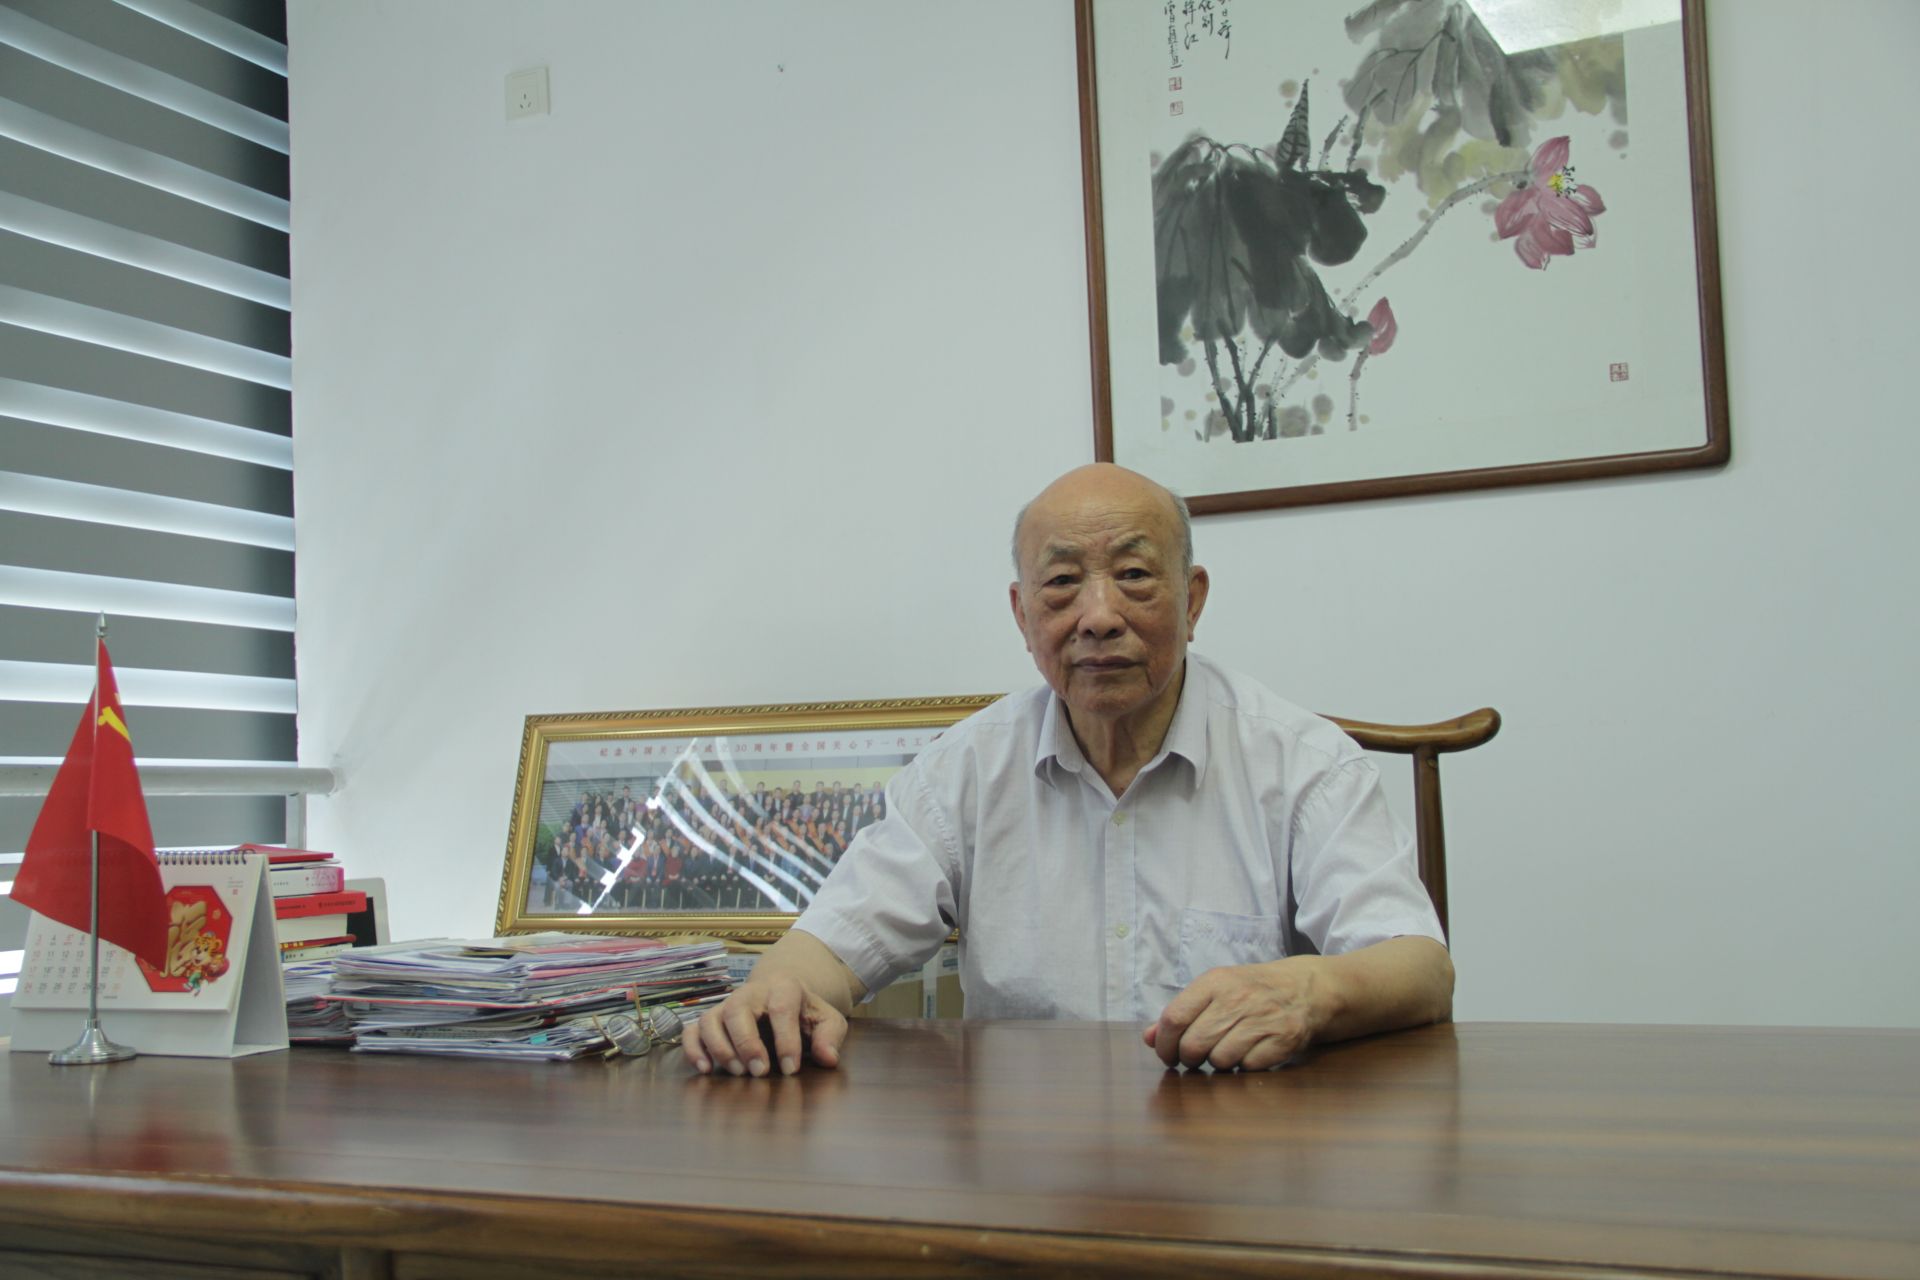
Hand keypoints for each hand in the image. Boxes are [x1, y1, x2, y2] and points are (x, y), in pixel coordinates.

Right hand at [684, 972, 848, 1076]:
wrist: (781, 994)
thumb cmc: (804, 1012)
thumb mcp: (826, 1019)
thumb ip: (830, 1036)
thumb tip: (828, 1058)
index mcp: (783, 987)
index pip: (781, 1008)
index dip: (786, 1040)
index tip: (790, 1070)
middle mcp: (749, 993)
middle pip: (738, 1010)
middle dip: (747, 1043)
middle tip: (760, 1073)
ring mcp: (726, 1005)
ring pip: (710, 1019)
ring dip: (720, 1048)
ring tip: (737, 1073)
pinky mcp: (710, 1019)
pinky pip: (692, 1031)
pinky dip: (694, 1049)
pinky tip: (705, 1070)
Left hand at [1144, 958, 1324, 1070]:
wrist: (1306, 988)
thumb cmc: (1251, 990)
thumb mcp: (1215, 989)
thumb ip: (1181, 1012)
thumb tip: (1149, 1038)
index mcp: (1215, 982)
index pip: (1174, 1018)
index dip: (1164, 1044)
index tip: (1166, 1055)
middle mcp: (1238, 998)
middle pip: (1193, 1044)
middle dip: (1188, 1059)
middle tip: (1194, 1058)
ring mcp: (1262, 1019)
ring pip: (1219, 1060)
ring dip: (1216, 1064)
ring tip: (1224, 1052)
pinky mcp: (1283, 1039)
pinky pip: (1247, 1067)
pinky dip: (1243, 1067)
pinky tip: (1248, 1054)